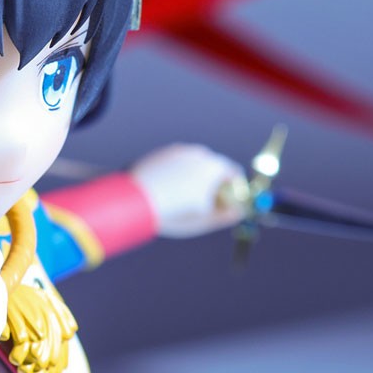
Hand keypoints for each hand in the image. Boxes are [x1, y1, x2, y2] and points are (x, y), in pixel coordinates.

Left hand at [130, 144, 244, 237]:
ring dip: (193, 178)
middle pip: (213, 167)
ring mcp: (177, 151)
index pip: (233, 173)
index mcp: (214, 167)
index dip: (234, 190)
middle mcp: (197, 154)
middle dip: (213, 184)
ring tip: (181, 199)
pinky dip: (176, 174)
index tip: (225, 204)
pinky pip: (175, 164)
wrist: (134, 200)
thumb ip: (227, 216)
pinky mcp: (161, 153)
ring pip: (193, 165)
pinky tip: (166, 191)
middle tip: (203, 205)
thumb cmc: (171, 212)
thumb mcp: (203, 221)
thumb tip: (239, 211)